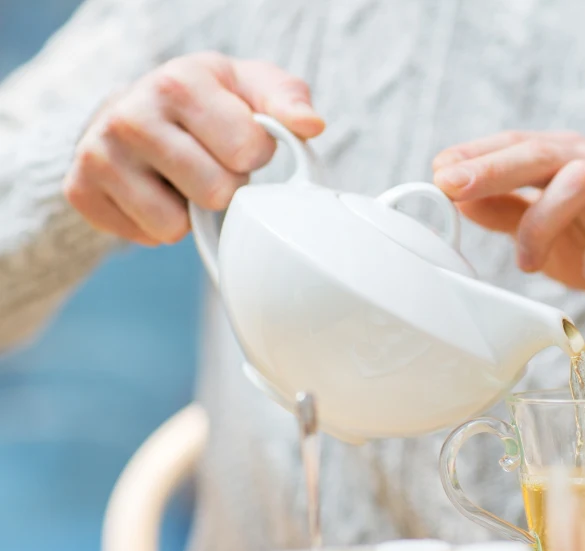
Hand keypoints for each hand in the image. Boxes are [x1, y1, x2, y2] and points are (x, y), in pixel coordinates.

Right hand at [63, 52, 324, 245]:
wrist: (140, 106)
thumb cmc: (211, 101)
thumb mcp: (254, 85)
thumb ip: (289, 101)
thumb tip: (310, 125)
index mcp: (178, 82)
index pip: (247, 151)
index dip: (255, 155)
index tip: (239, 141)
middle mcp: (130, 115)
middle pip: (215, 193)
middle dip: (226, 186)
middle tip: (211, 162)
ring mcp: (98, 155)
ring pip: (175, 225)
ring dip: (191, 212)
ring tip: (184, 178)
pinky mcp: (80, 192)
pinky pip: (145, 239)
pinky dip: (158, 224)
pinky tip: (156, 192)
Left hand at [432, 131, 584, 320]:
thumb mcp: (544, 230)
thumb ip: (504, 212)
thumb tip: (456, 197)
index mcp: (567, 160)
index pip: (518, 144)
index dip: (477, 154)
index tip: (438, 171)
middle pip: (544, 154)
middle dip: (494, 169)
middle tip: (454, 188)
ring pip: (583, 181)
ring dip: (544, 221)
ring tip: (527, 262)